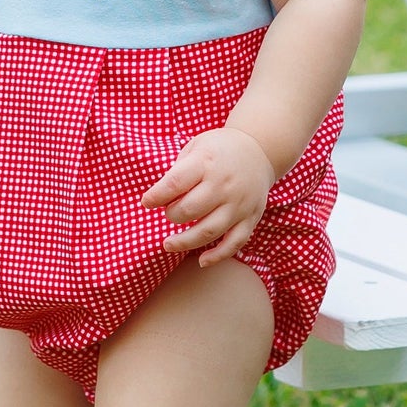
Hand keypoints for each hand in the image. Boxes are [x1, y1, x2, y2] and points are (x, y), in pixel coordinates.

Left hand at [140, 128, 274, 266]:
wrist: (259, 149)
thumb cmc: (219, 149)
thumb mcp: (196, 146)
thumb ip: (179, 171)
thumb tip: (160, 198)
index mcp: (206, 162)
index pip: (175, 183)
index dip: (156, 196)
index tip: (147, 202)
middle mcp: (223, 184)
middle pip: (190, 209)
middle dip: (171, 215)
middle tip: (168, 213)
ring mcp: (239, 203)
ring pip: (209, 231)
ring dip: (185, 242)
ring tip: (169, 244)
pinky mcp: (251, 218)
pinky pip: (234, 243)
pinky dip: (217, 255)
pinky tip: (201, 260)